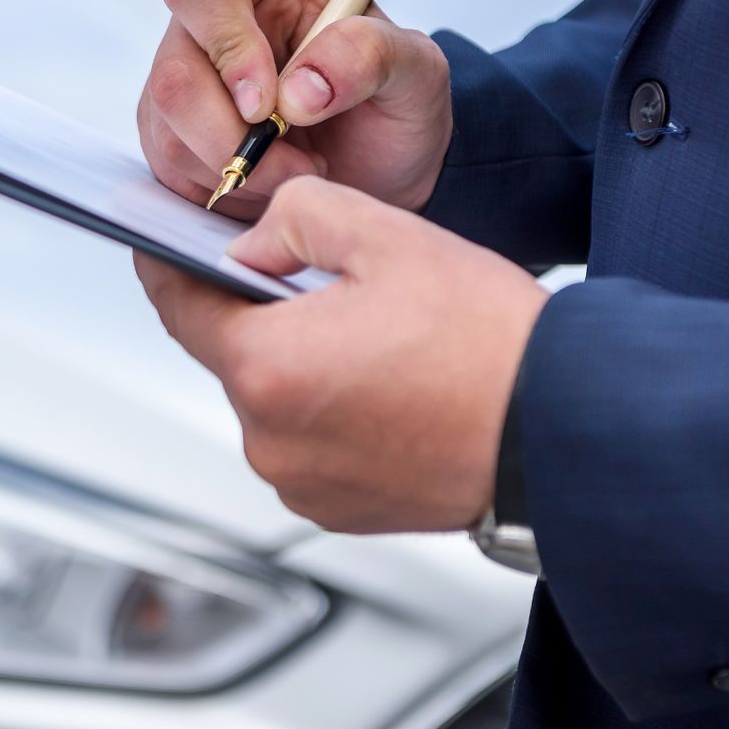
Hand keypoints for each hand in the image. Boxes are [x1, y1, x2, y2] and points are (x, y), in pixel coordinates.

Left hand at [135, 178, 546, 533]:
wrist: (566, 432)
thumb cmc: (490, 345)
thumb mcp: (390, 237)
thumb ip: (299, 218)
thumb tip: (251, 244)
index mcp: (267, 367)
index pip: (179, 307)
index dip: (169, 266)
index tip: (163, 245)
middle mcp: (270, 438)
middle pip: (237, 355)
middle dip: (269, 314)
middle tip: (341, 287)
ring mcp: (302, 482)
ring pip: (277, 399)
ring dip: (309, 365)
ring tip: (386, 344)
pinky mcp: (337, 510)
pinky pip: (311, 443)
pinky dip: (336, 412)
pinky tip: (396, 389)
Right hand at [138, 0, 453, 218]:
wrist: (384, 164)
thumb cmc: (392, 100)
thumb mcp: (414, 68)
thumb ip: (368, 56)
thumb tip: (297, 91)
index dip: (226, 43)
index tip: (267, 104)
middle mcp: (206, 29)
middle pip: (175, 76)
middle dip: (234, 135)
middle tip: (298, 160)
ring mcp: (184, 87)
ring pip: (170, 135)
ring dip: (239, 170)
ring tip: (300, 168)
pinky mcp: (174, 141)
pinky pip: (173, 173)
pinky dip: (227, 191)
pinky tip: (271, 184)